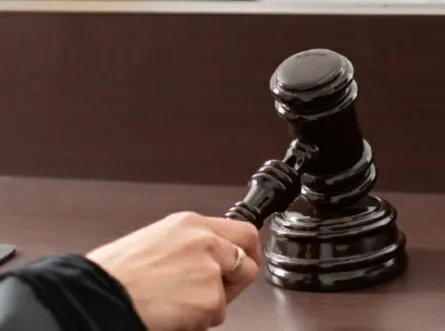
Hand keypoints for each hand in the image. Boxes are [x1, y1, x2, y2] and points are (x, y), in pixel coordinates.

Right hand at [88, 212, 260, 330]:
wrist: (95, 297)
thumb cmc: (111, 275)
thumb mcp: (152, 243)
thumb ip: (186, 246)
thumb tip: (204, 259)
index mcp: (189, 223)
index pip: (242, 232)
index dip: (246, 253)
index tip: (245, 262)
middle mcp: (205, 242)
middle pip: (247, 263)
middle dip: (236, 282)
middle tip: (213, 294)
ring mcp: (209, 270)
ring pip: (227, 296)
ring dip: (206, 307)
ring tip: (173, 305)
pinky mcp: (209, 299)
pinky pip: (212, 318)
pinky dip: (195, 323)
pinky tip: (170, 315)